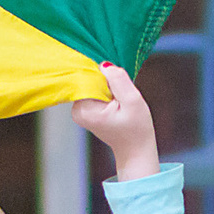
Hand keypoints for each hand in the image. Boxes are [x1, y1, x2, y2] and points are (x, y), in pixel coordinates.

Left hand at [70, 63, 158, 180]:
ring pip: (93, 84)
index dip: (106, 76)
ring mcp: (79, 110)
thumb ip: (118, 80)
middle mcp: (76, 110)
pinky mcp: (85, 109)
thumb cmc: (136, 129)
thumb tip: (103, 64)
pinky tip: (115, 103)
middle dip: (107, 82)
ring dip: (108, 87)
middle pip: (90, 80)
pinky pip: (94, 91)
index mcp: (84, 109)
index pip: (89, 77)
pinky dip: (106, 92)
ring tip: (119, 102)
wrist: (135, 149)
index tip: (118, 87)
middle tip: (121, 97)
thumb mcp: (133, 101)